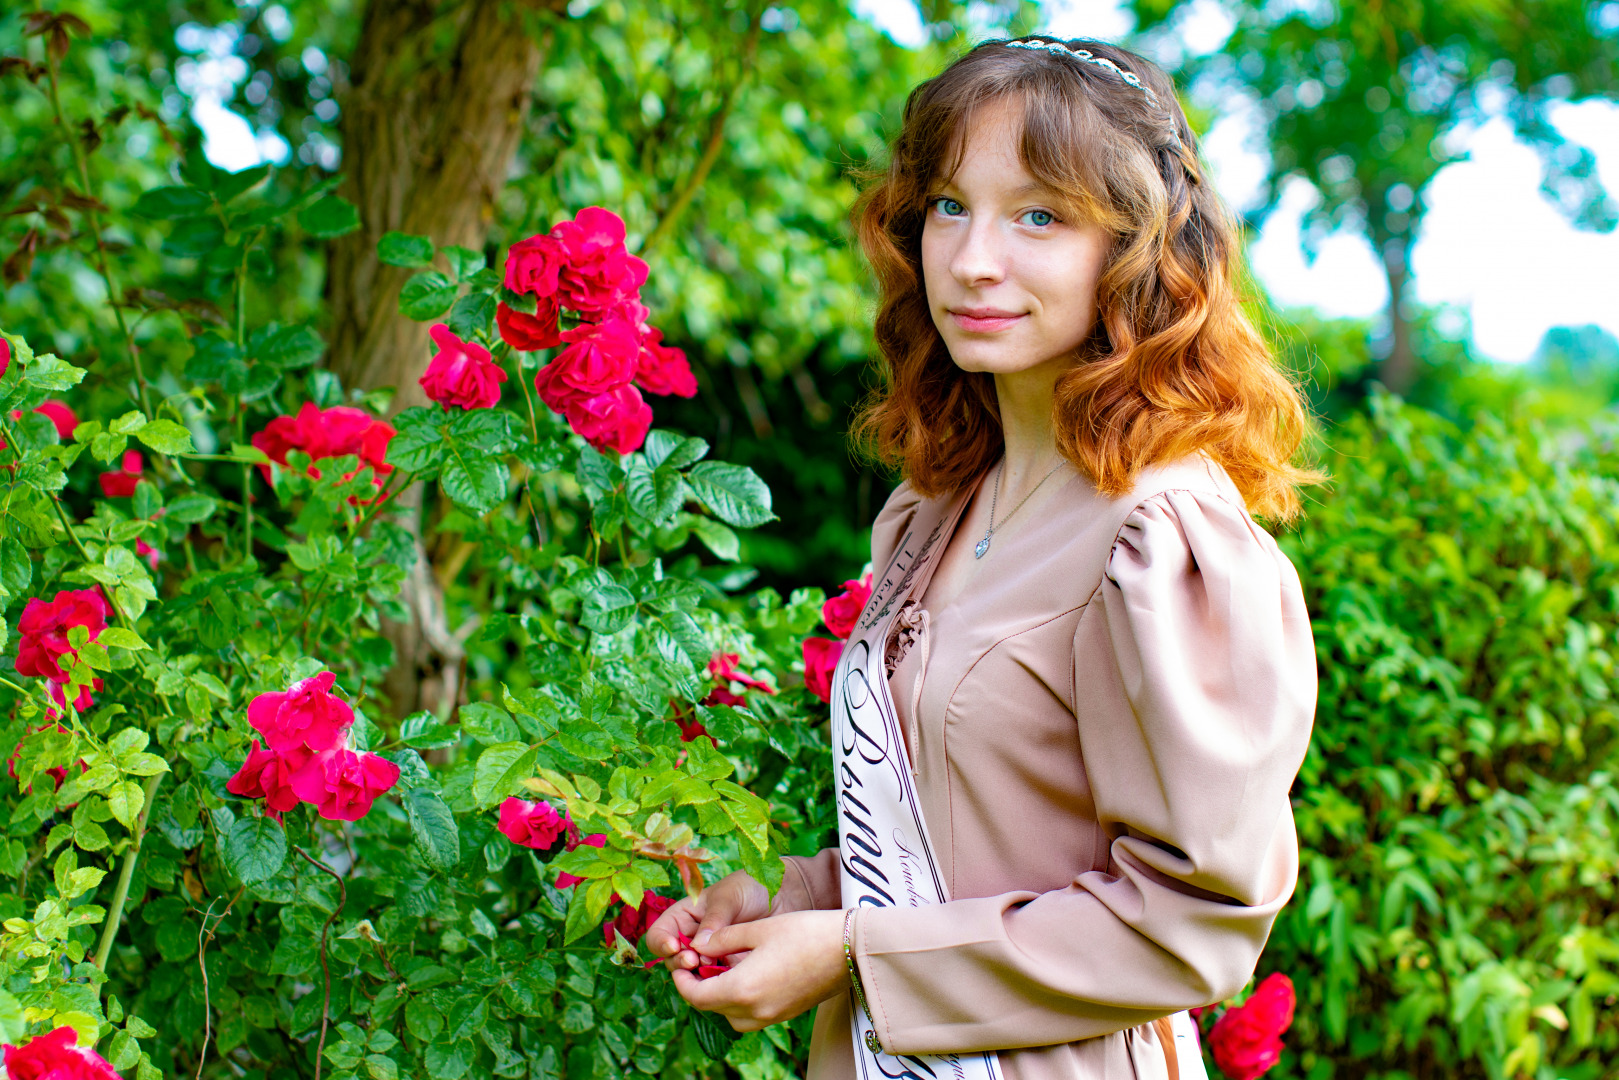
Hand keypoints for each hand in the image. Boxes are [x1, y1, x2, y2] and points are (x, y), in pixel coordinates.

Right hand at [646, 870, 773, 971]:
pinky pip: (717, 982)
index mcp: (684, 917)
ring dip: (698, 976)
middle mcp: (692, 939)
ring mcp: (710, 957)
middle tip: (694, 961)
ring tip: (712, 967)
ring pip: (692, 976)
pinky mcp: (728, 970)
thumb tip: (697, 947)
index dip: (661, 943)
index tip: (674, 946)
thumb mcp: (729, 897)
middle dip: (680, 963)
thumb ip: (713, 919)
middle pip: (672, 960)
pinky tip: (730, 976)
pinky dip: (720, 982)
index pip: (659, 934)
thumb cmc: (751, 887)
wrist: (783, 897)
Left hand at [669, 909, 848, 1030]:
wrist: (849, 949)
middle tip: (700, 961)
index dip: (682, 981)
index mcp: (741, 988)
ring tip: (724, 967)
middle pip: (712, 1008)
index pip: (696, 996)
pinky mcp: (786, 1013)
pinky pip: (752, 1014)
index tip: (682, 963)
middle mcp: (754, 1010)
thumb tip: (698, 944)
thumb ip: (723, 939)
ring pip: (732, 1014)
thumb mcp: (758, 929)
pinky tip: (749, 973)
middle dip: (700, 986)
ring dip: (721, 995)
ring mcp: (772, 1016)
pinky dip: (742, 998)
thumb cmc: (805, 932)